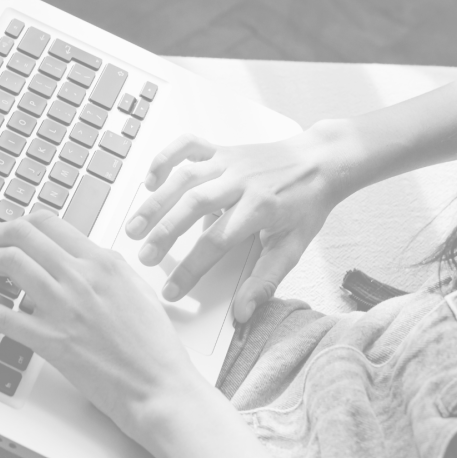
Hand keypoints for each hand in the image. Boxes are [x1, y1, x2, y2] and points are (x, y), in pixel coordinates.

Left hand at [0, 211, 202, 445]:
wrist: (156, 383)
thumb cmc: (152, 342)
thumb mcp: (136, 287)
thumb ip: (106, 267)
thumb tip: (81, 258)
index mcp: (103, 261)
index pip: (51, 223)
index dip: (24, 223)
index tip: (16, 231)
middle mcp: (80, 275)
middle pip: (24, 234)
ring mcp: (62, 305)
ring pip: (10, 263)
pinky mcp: (48, 338)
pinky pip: (0, 316)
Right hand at [125, 125, 342, 322]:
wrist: (321, 160)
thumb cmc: (307, 203)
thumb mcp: (294, 246)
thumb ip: (266, 280)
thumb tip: (243, 312)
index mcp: (259, 207)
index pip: (216, 242)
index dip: (191, 268)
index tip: (172, 290)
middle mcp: (240, 181)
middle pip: (193, 205)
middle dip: (164, 233)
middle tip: (144, 257)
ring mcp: (228, 161)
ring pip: (184, 176)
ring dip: (156, 201)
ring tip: (135, 226)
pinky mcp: (222, 149)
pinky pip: (188, 145)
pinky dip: (166, 157)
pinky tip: (152, 179)